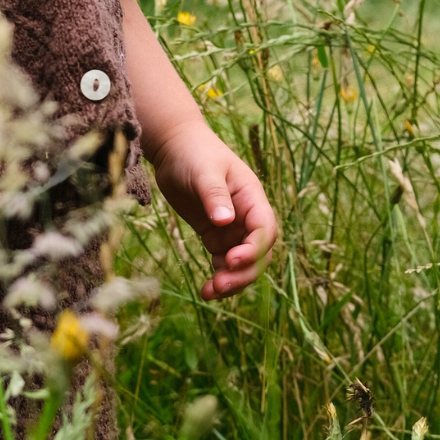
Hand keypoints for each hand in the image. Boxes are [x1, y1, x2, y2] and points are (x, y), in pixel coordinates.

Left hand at [145, 118, 277, 299]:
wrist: (174, 147)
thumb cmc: (193, 152)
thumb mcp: (204, 171)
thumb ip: (215, 195)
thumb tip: (225, 221)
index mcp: (252, 198)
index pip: (264, 229)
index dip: (253, 249)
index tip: (232, 259)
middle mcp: (247, 216)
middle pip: (258, 253)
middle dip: (243, 272)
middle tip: (220, 284)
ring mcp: (232, 228)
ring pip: (242, 264)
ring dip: (231, 281)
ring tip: (210, 292)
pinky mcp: (215, 236)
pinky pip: (223, 263)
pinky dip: (218, 277)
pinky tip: (205, 289)